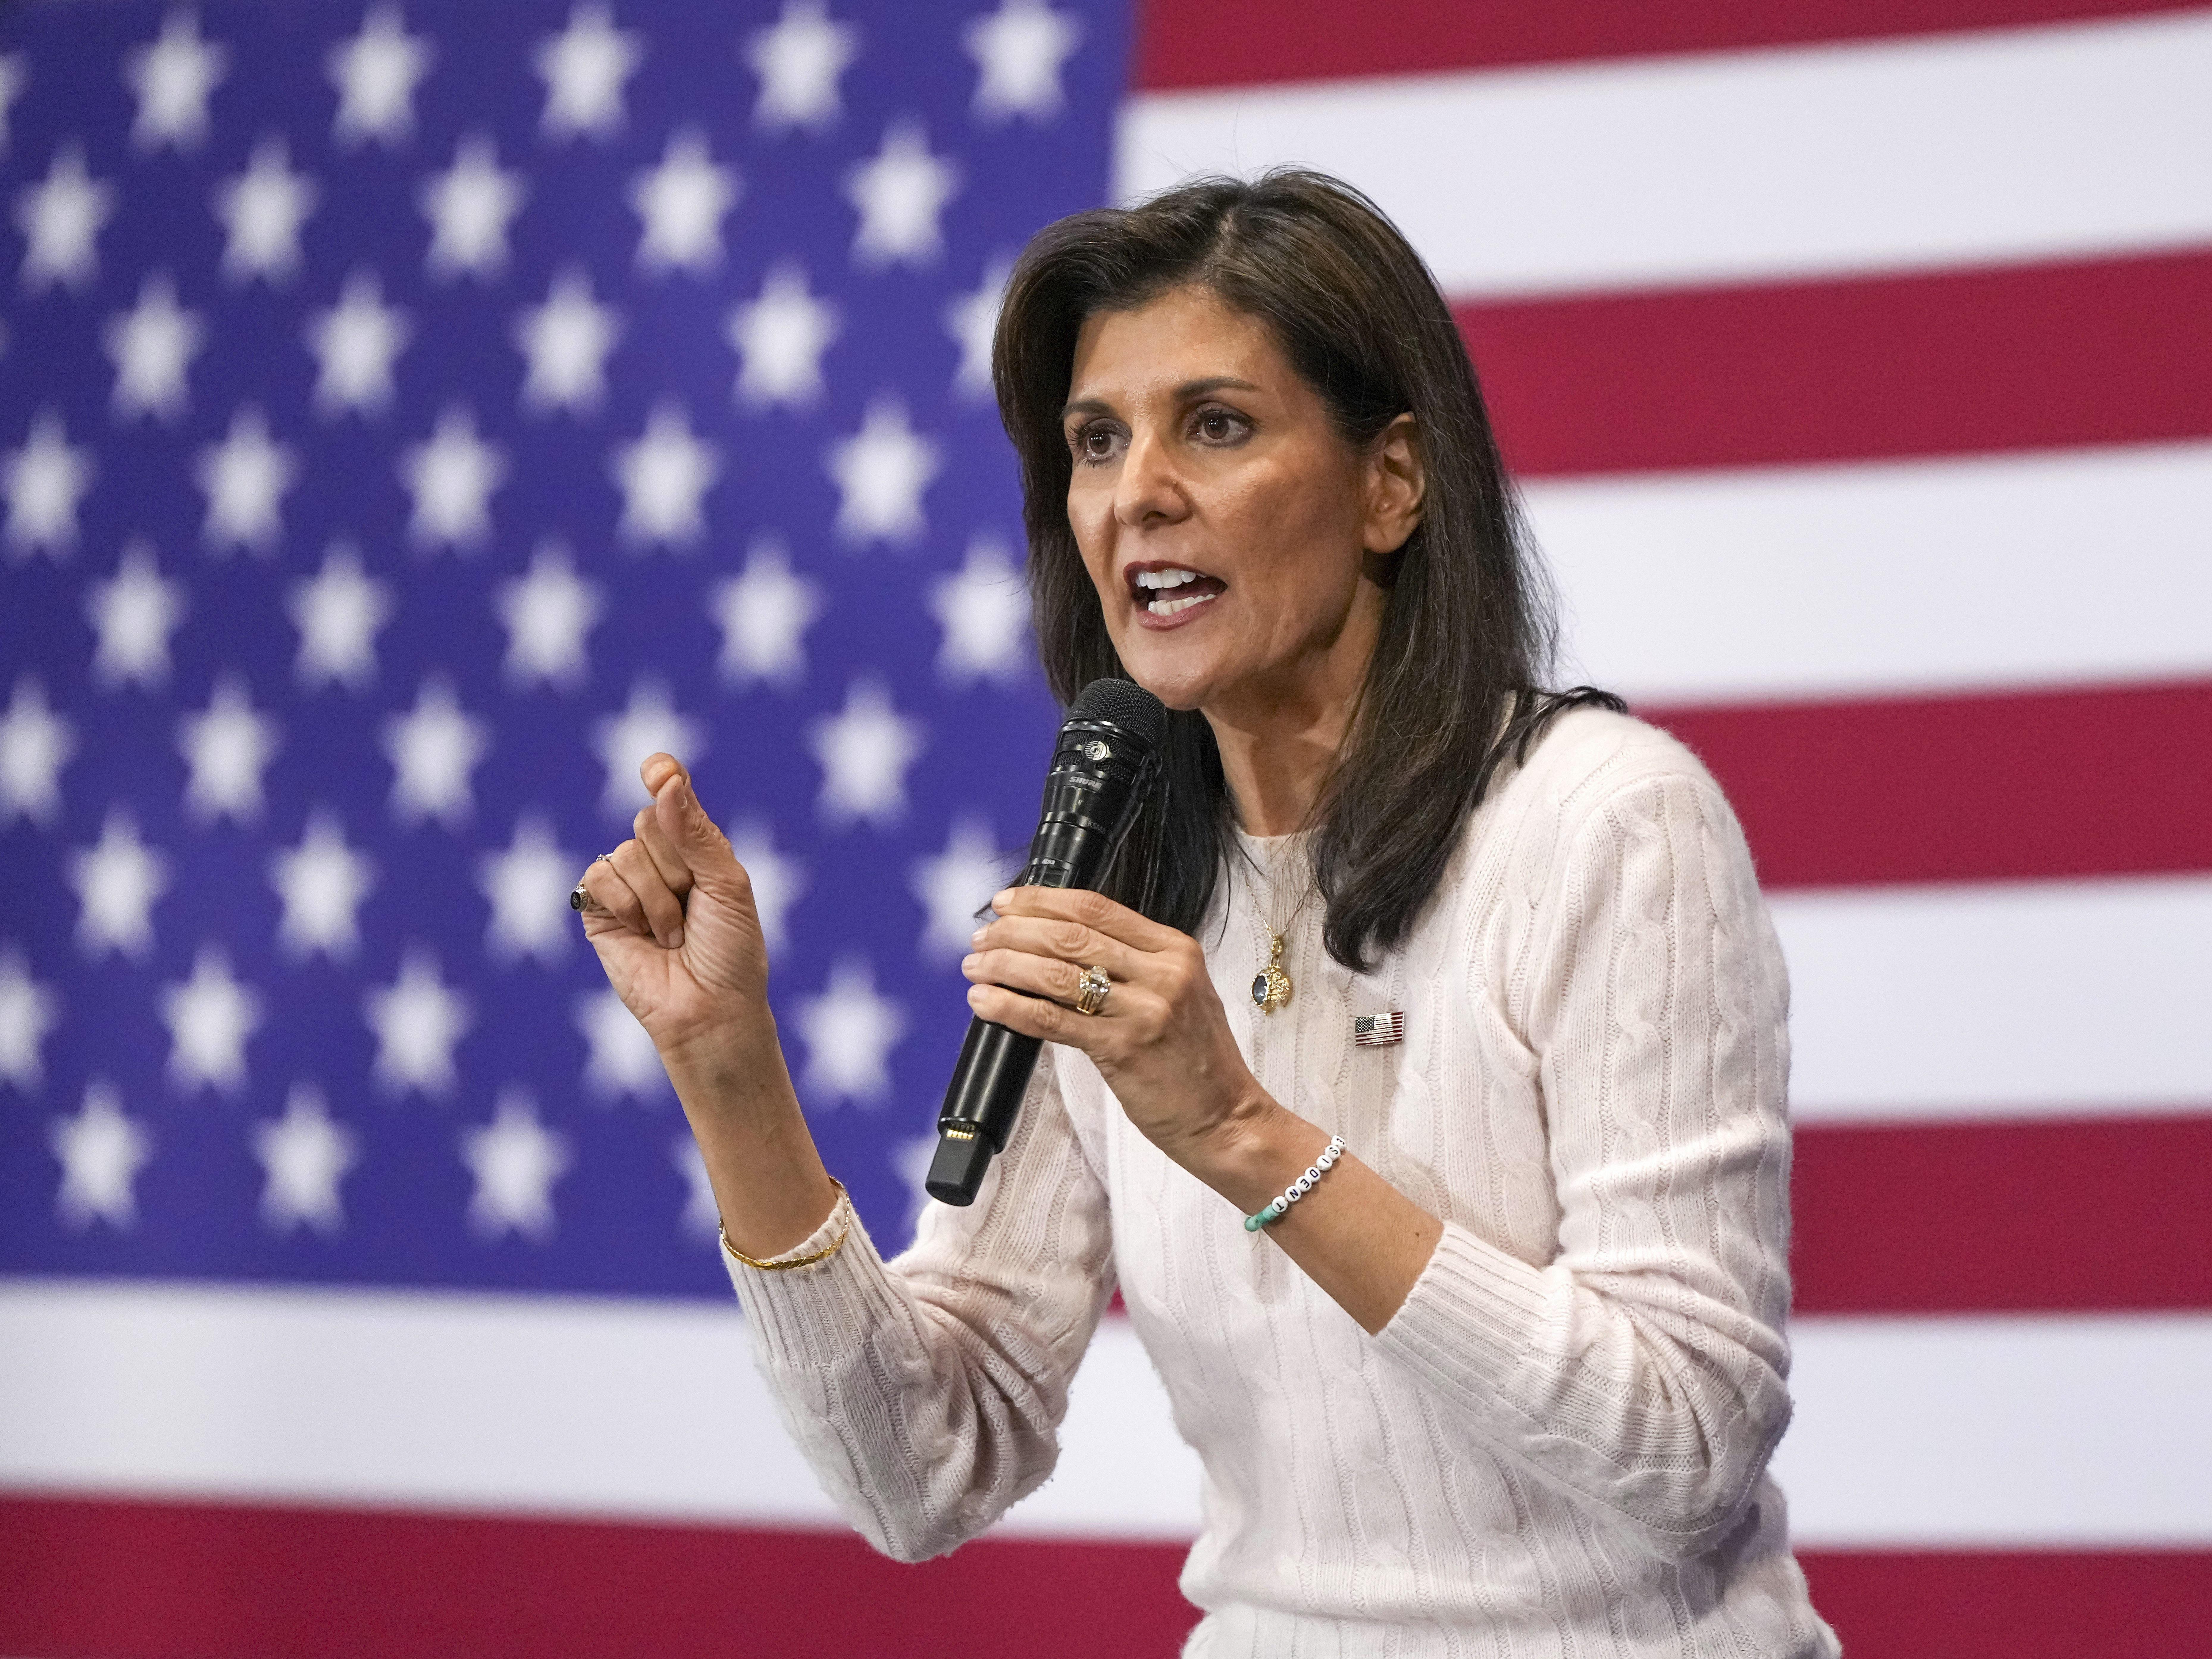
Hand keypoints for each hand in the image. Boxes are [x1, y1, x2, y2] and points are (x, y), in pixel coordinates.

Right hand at [575, 754, 772, 1063]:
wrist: (710, 1009)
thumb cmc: (730, 950)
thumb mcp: (726, 884)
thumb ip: (696, 832)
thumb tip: (666, 781)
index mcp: (697, 847)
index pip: (672, 794)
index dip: (663, 775)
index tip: (657, 770)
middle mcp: (660, 858)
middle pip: (651, 820)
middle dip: (678, 866)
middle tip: (694, 909)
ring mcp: (627, 883)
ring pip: (628, 852)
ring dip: (658, 899)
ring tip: (673, 933)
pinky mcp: (599, 909)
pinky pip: (599, 876)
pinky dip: (628, 906)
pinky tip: (643, 935)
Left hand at [961, 886, 1267, 1165]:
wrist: (1227, 1118)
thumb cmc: (1196, 1059)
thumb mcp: (1178, 993)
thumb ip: (1132, 963)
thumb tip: (1060, 943)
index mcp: (1176, 949)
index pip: (1096, 907)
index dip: (1042, 900)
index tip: (1005, 902)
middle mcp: (1163, 973)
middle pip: (1070, 935)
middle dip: (1015, 931)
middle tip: (981, 936)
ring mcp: (1144, 1011)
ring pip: (1056, 974)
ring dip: (1005, 965)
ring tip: (975, 966)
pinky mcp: (1122, 1050)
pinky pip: (1051, 1021)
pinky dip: (1010, 1007)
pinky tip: (984, 1002)